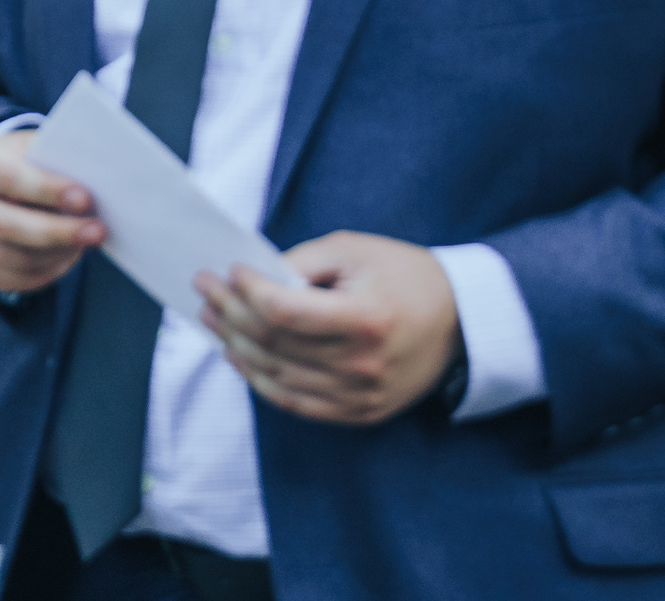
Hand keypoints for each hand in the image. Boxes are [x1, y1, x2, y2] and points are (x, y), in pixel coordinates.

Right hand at [0, 129, 105, 294]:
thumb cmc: (19, 162)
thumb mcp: (30, 147)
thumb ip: (53, 160)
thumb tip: (96, 180)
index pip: (6, 178)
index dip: (46, 189)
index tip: (84, 198)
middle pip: (6, 225)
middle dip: (57, 231)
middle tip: (97, 231)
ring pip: (15, 258)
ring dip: (58, 253)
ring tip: (87, 240)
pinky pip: (17, 280)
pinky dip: (49, 272)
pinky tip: (68, 255)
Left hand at [196, 230, 462, 425]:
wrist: (460, 322)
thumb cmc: (404, 276)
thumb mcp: (354, 251)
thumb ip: (301, 261)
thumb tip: (250, 276)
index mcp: (365, 319)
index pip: (284, 312)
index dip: (247, 292)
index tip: (226, 271)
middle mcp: (362, 365)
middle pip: (274, 343)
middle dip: (229, 313)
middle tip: (204, 290)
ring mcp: (361, 395)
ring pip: (276, 376)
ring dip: (235, 345)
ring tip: (211, 319)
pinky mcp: (360, 412)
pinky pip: (295, 402)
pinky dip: (260, 379)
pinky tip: (238, 355)